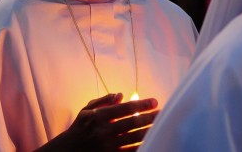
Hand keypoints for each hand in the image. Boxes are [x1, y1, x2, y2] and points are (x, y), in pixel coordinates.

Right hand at [39, 93, 158, 150]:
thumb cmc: (79, 129)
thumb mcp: (86, 110)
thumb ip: (104, 101)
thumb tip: (121, 95)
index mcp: (99, 116)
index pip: (126, 108)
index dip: (142, 104)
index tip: (154, 102)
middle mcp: (104, 131)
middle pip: (133, 122)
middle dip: (150, 117)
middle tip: (162, 113)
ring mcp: (107, 146)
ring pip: (135, 138)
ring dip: (149, 131)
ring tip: (161, 126)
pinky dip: (141, 146)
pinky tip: (151, 140)